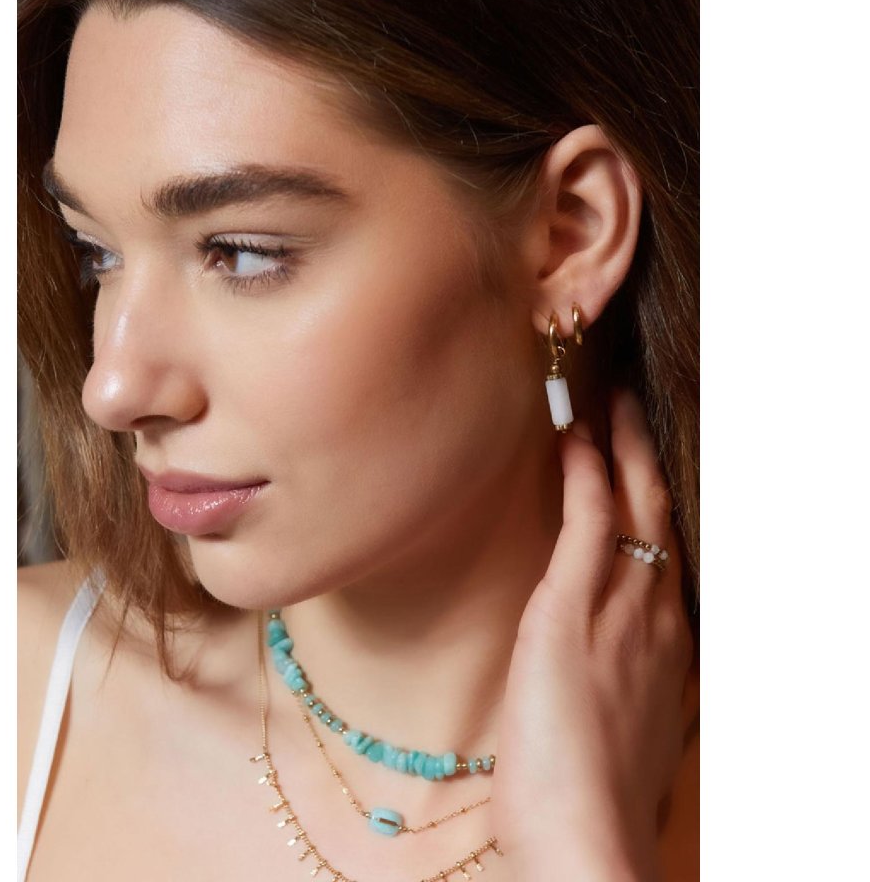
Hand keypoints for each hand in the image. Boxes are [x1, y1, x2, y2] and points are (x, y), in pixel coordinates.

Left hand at [491, 389, 693, 879]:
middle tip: (635, 404)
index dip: (654, 505)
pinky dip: (585, 475)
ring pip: (633, 506)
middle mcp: (658, 620)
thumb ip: (612, 686)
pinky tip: (572, 438)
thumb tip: (592, 672)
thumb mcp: (613, 732)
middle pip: (660, 515)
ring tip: (610, 400)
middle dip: (648, 457)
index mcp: (665, 650)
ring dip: (621, 448)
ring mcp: (623, 611)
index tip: (642, 468)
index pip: (664, 555)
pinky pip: (589, 522)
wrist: (584, 846)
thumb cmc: (587, 801)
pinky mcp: (572, 610)